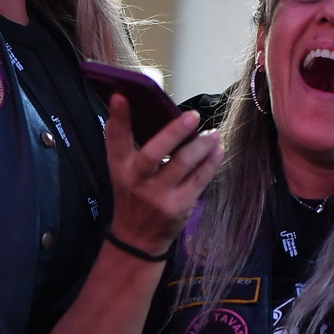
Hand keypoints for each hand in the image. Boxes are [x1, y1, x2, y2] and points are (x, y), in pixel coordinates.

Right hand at [104, 97, 222, 258]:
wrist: (137, 238)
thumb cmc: (131, 196)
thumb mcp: (120, 171)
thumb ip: (125, 142)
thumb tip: (135, 103)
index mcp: (120, 167)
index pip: (115, 139)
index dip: (118, 117)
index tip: (121, 96)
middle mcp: (137, 180)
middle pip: (154, 152)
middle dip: (174, 132)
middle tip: (192, 116)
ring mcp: (159, 195)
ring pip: (182, 164)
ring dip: (201, 145)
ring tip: (213, 133)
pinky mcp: (179, 206)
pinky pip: (199, 180)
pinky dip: (211, 162)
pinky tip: (218, 150)